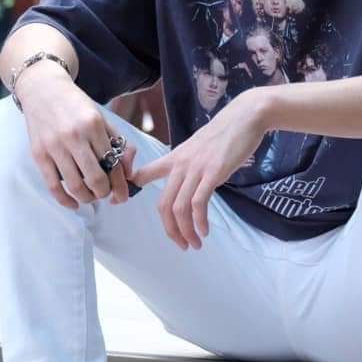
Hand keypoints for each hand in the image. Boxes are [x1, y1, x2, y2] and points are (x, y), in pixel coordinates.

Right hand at [17, 62, 135, 209]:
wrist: (43, 90)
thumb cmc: (77, 106)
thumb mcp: (103, 118)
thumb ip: (120, 143)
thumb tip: (129, 173)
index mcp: (94, 125)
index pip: (112, 163)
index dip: (121, 185)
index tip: (123, 195)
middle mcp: (74, 136)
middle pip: (95, 178)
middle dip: (104, 193)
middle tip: (106, 194)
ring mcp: (54, 146)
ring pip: (75, 185)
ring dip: (87, 198)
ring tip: (91, 197)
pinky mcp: (39, 154)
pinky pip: (53, 186)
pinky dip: (65, 201)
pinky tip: (74, 204)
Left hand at [131, 88, 269, 250]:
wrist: (245, 116)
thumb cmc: (225, 132)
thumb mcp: (198, 146)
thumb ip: (189, 163)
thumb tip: (188, 179)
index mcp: (174, 158)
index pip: (143, 174)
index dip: (129, 188)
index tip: (117, 203)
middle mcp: (180, 165)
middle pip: (163, 204)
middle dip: (170, 230)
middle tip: (181, 245)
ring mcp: (196, 168)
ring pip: (179, 208)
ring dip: (186, 231)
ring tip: (195, 244)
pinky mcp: (213, 172)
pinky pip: (198, 203)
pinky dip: (199, 221)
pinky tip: (205, 230)